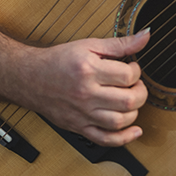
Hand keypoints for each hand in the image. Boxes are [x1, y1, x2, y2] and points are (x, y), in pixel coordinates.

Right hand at [14, 29, 150, 146]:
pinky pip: (104, 139)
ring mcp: (82, 114)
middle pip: (127, 101)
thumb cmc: (59, 60)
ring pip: (119, 121)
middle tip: (135, 85)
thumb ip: (120, 43)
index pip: (127, 76)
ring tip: (130, 100)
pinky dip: (124, 138)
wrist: (30, 78)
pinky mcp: (78, 127)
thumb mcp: (89, 45)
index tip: (132, 68)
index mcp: (89, 71)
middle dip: (140, 92)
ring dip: (134, 112)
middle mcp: (86, 95)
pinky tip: (134, 130)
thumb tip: (146, 36)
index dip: (137, 71)